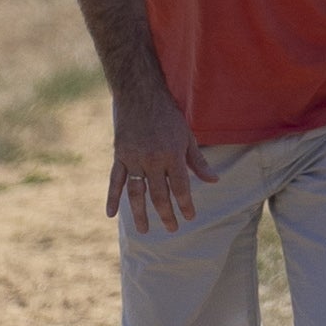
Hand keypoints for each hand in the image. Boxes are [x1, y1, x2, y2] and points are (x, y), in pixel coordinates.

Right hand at [107, 95, 205, 234]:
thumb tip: (214, 180)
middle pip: (159, 195)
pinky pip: (114, 180)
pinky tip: (110, 214)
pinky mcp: (119, 156)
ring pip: (136, 193)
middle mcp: (152, 160)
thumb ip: (198, 161)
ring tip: (145, 231)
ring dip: (140, 214)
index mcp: (172, 155)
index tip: (189, 217)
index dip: (185, 204)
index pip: (180, 187)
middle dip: (166, 214)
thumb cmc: (168, 115)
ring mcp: (133, 159)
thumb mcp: (187, 136)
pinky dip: (112, 197)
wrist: (140, 94)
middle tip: (172, 229)